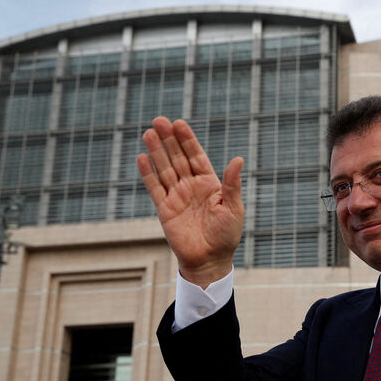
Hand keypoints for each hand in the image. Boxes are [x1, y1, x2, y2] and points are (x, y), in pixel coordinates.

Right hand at [138, 117, 244, 286]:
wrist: (210, 260)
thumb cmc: (226, 235)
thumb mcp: (233, 207)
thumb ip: (232, 183)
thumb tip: (238, 159)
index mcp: (210, 184)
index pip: (196, 156)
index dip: (187, 140)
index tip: (179, 123)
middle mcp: (191, 187)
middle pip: (178, 158)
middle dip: (169, 140)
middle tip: (159, 120)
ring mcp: (177, 197)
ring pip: (164, 169)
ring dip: (156, 151)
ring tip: (149, 132)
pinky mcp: (165, 210)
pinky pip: (155, 188)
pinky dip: (148, 174)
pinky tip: (142, 157)